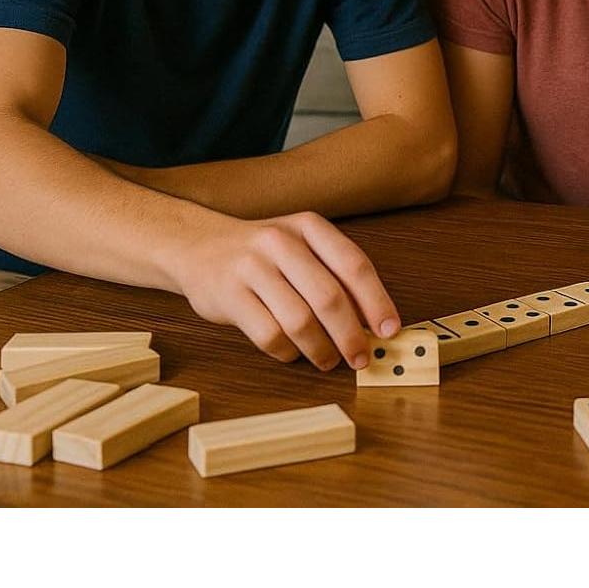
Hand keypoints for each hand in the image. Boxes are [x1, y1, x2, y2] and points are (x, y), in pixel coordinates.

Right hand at [172, 212, 401, 369]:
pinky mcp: (228, 295)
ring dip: (320, 349)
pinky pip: (269, 335)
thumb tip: (374, 320)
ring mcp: (251, 267)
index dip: (377, 301)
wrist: (197, 246)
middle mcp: (281, 242)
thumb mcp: (302, 247)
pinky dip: (287, 352)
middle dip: (351, 335)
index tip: (391, 330)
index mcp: (309, 227)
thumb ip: (335, 275)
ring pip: (299, 321)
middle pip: (329, 297)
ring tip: (328, 360)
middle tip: (360, 358)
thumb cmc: (263, 254)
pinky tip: (292, 352)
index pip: (354, 265)